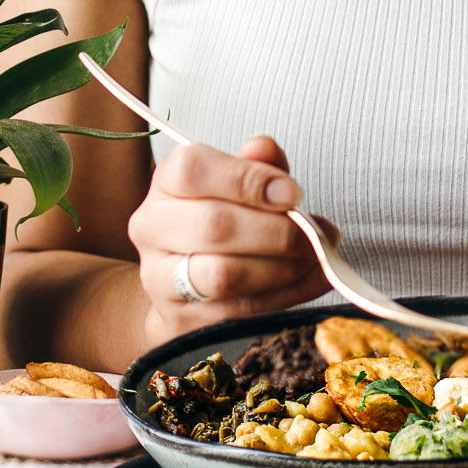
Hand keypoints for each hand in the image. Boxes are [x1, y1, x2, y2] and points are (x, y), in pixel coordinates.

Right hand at [128, 133, 331, 343]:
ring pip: (223, 274)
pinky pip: (238, 311)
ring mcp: (160, 277)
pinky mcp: (182, 318)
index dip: (248, 180)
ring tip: (313, 256)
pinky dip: (283, 295)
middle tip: (314, 232)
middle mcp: (152, 226)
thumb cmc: (221, 217)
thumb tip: (265, 148)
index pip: (194, 170)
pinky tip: (307, 279)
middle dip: (277, 230)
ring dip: (281, 267)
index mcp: (165, 181)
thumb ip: (256, 163)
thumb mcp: (238, 182)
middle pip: (214, 225)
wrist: (184, 281)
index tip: (293, 192)